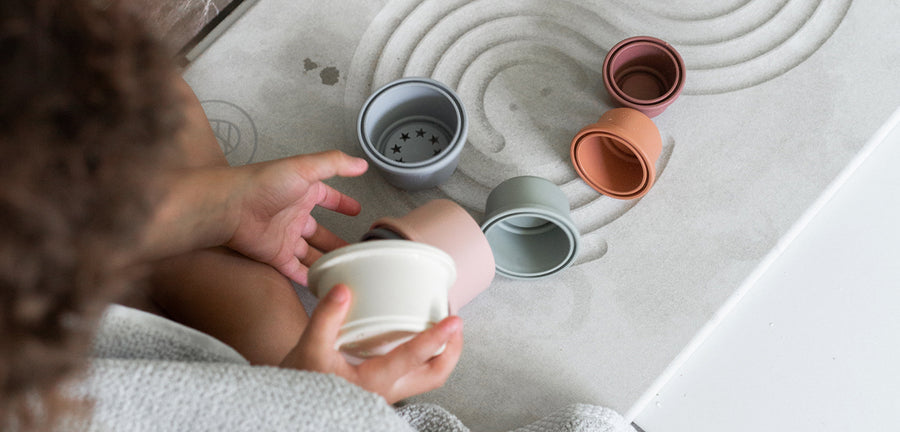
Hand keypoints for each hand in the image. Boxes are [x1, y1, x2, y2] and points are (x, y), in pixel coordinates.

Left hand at [224, 151, 367, 284]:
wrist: (230, 207)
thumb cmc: (261, 184)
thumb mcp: (304, 167)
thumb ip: (334, 164)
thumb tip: (360, 163)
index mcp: (302, 192)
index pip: (327, 197)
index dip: (341, 204)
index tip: (355, 210)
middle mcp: (293, 214)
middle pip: (319, 231)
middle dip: (334, 240)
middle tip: (352, 250)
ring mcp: (284, 236)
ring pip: (309, 252)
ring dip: (324, 260)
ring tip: (342, 269)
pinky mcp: (274, 254)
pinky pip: (294, 269)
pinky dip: (307, 276)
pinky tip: (320, 283)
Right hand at [280, 284, 463, 402]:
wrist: (292, 407)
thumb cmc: (300, 380)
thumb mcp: (308, 348)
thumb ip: (325, 318)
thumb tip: (342, 289)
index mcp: (373, 382)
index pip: (413, 358)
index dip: (436, 338)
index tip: (453, 320)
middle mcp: (387, 391)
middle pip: (435, 374)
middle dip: (452, 349)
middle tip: (456, 321)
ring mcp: (387, 393)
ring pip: (428, 378)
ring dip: (443, 354)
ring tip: (446, 328)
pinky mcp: (383, 389)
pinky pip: (415, 376)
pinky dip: (426, 357)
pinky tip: (420, 338)